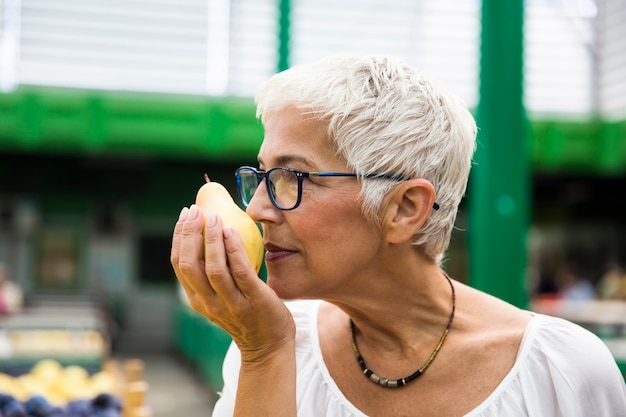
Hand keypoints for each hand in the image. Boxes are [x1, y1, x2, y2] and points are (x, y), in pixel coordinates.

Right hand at [171, 205, 294, 361]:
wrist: (269, 346)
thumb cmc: (246, 314)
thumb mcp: (221, 296)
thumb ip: (213, 273)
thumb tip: (211, 232)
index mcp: (197, 299)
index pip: (180, 265)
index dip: (179, 237)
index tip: (185, 214)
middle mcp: (209, 303)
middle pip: (190, 265)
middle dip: (189, 234)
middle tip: (195, 210)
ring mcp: (231, 304)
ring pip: (213, 269)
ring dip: (211, 239)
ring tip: (214, 216)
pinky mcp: (253, 300)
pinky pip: (240, 272)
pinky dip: (233, 250)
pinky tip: (231, 231)